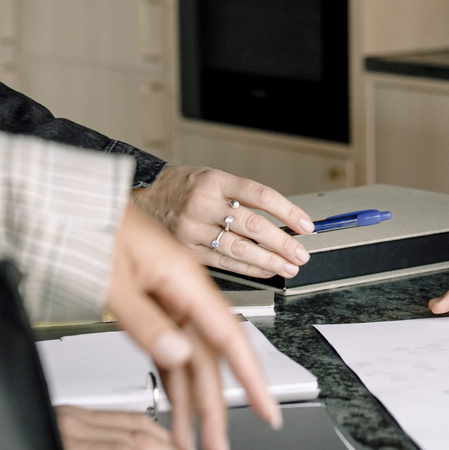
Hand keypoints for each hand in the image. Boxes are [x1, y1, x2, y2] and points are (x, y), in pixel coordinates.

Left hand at [104, 202, 281, 449]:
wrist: (64, 205)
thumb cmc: (88, 225)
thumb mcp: (112, 281)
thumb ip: (146, 323)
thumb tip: (179, 357)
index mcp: (183, 280)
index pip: (227, 338)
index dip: (250, 378)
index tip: (267, 409)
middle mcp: (181, 292)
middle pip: (208, 359)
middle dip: (215, 408)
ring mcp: (165, 300)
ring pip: (187, 360)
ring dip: (190, 403)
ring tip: (191, 445)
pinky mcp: (148, 306)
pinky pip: (166, 351)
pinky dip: (169, 383)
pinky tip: (172, 411)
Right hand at [133, 166, 314, 280]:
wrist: (142, 196)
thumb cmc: (181, 188)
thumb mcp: (211, 179)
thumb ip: (240, 198)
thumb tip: (279, 222)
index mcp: (214, 181)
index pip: (260, 195)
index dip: (288, 211)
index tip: (305, 224)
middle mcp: (204, 204)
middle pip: (253, 224)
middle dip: (283, 242)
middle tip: (300, 253)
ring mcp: (194, 228)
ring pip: (240, 247)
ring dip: (270, 260)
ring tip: (289, 266)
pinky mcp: (187, 249)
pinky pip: (224, 262)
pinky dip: (249, 268)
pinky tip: (265, 271)